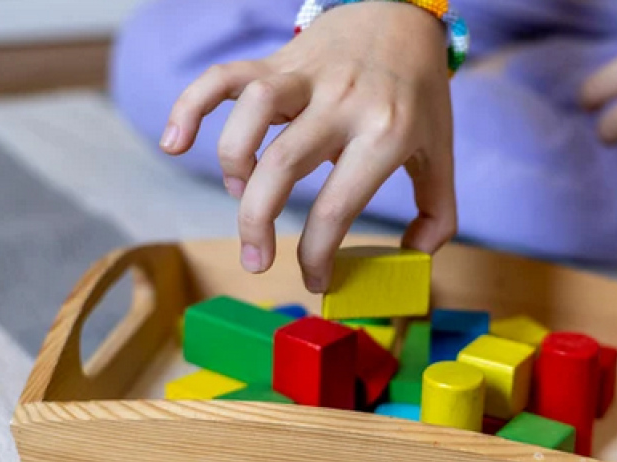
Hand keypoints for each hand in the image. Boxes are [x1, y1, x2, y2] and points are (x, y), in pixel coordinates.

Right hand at [161, 2, 456, 292]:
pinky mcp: (277, 60)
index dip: (317, 255)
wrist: (402, 15)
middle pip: (282, 164)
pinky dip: (190, 106)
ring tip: (241, 194)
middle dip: (256, 222)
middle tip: (257, 260)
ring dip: (233, 165)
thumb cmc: (419, 94)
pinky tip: (174, 143)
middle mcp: (342, 103)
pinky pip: (223, 76)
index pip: (337, 206)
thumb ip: (439, 212)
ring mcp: (306, 77)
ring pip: (250, 114)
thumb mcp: (442, 151)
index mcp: (385, 133)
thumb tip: (414, 257)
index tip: (313, 279)